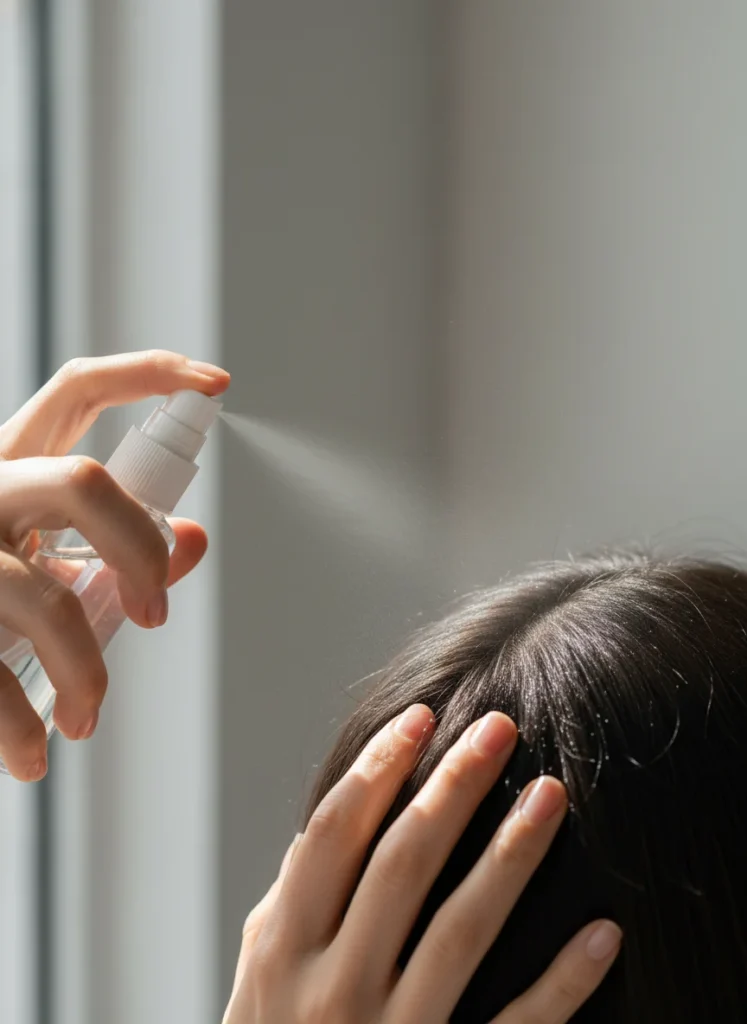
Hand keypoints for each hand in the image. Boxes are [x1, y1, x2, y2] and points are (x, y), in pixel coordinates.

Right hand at [0, 350, 229, 779]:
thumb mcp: (31, 548)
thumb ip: (114, 543)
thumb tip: (194, 539)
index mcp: (8, 462)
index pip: (80, 389)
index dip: (150, 372)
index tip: (216, 382)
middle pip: (83, 484)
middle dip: (140, 549)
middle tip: (155, 616)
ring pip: (47, 599)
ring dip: (85, 672)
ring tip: (85, 720)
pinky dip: (18, 728)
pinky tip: (32, 758)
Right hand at [224, 707, 621, 1022]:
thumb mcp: (258, 981)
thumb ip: (285, 905)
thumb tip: (317, 831)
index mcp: (284, 950)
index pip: (334, 835)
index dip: (376, 769)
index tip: (420, 718)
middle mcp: (332, 988)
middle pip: (401, 863)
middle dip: (452, 787)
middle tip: (498, 727)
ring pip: (460, 932)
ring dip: (511, 858)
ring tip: (551, 794)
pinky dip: (560, 985)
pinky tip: (601, 934)